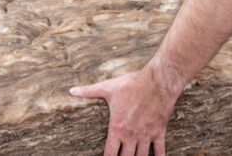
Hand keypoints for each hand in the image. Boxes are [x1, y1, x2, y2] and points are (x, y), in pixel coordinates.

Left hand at [70, 62, 184, 155]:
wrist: (157, 82)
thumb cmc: (132, 84)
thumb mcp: (108, 87)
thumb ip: (89, 91)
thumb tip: (72, 91)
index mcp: (117, 128)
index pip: (110, 153)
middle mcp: (131, 135)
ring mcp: (146, 135)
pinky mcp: (159, 131)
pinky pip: (159, 150)